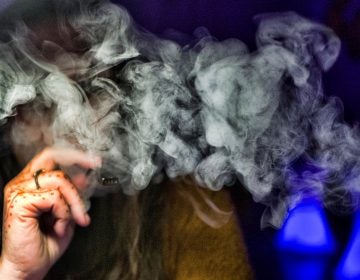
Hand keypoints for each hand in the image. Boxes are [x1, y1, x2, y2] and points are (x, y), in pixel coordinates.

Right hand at [0, 147, 100, 279]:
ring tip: (74, 220)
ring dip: (74, 201)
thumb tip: (84, 176)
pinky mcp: (19, 201)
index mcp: (31, 184)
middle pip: (52, 157)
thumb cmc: (44, 244)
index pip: (50, 156)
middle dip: (78, 159)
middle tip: (95, 165)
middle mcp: (22, 183)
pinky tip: (59, 226)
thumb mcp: (67, 213)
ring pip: (60, 179)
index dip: (73, 154)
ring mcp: (18, 191)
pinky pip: (54, 196)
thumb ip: (72, 194)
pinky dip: (64, 212)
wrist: (29, 268)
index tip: (94, 161)